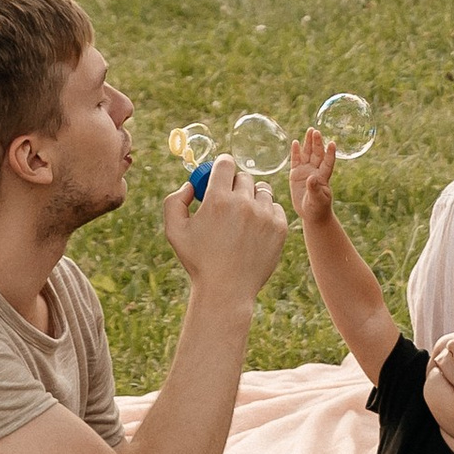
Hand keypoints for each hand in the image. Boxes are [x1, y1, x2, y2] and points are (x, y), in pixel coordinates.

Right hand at [163, 155, 285, 304]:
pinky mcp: (279, 227)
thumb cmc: (199, 261)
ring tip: (242, 217)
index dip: (221, 167)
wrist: (227, 291)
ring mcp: (264, 214)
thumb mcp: (174, 231)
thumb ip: (175, 201)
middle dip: (234, 186)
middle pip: (243, 177)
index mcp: (218, 199)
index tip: (219, 176)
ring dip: (252, 198)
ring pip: (261, 190)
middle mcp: (243, 203)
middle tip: (227, 204)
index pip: (225, 163)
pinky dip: (266, 213)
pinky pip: (275, 207)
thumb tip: (190, 185)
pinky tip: (254, 228)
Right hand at [288, 125, 335, 230]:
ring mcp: (306, 171)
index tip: (333, 143)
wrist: (311, 214)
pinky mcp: (296, 174)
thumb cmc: (318, 208)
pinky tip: (295, 142)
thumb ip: (314, 189)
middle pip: (317, 154)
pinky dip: (296, 152)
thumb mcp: (317, 200)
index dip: (330, 153)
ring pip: (308, 154)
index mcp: (324, 177)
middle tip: (316, 131)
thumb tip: (311, 177)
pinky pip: (296, 161)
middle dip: (317, 143)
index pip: (328, 162)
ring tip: (310, 130)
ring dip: (308, 143)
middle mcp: (315, 171)